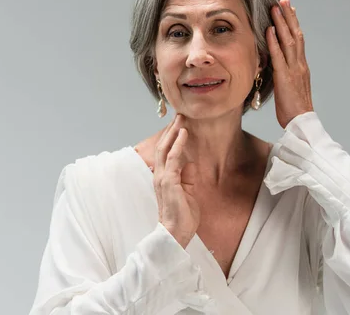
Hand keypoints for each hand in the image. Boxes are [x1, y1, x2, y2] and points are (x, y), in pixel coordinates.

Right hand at [153, 114, 200, 248]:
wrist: (175, 234)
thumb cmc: (182, 217)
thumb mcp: (188, 192)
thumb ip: (188, 177)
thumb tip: (190, 163)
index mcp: (163, 178)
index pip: (165, 153)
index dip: (172, 138)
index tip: (179, 125)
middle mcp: (159, 175)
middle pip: (163, 146)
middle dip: (171, 130)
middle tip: (179, 115)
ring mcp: (162, 177)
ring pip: (165, 148)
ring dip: (174, 132)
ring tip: (181, 118)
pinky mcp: (168, 181)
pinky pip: (173, 158)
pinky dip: (178, 144)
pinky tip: (184, 133)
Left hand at [267, 0, 313, 128]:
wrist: (301, 122)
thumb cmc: (293, 108)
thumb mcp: (290, 86)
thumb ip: (286, 73)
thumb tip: (277, 64)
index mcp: (301, 66)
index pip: (298, 39)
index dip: (293, 23)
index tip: (289, 9)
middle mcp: (299, 64)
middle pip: (296, 35)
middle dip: (289, 16)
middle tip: (283, 0)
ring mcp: (293, 69)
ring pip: (289, 41)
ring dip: (281, 23)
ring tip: (276, 7)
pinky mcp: (285, 77)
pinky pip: (279, 56)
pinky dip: (274, 41)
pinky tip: (269, 30)